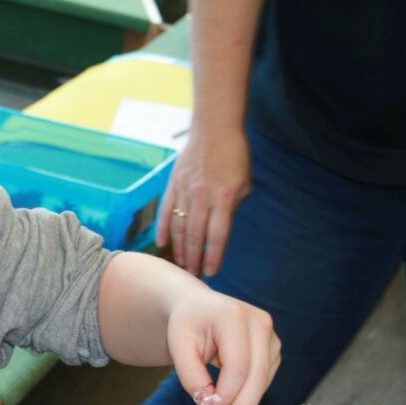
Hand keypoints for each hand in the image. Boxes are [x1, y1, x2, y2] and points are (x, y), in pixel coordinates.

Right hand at [156, 128, 251, 276]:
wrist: (214, 128)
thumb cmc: (234, 156)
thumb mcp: (243, 184)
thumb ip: (231, 207)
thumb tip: (219, 229)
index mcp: (223, 198)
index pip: (218, 234)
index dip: (214, 256)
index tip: (211, 272)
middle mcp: (202, 197)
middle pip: (195, 235)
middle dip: (193, 258)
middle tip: (192, 276)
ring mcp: (184, 192)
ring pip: (179, 226)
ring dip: (179, 248)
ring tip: (180, 265)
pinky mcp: (173, 185)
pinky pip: (165, 211)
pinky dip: (163, 228)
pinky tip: (163, 243)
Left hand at [166, 289, 279, 404]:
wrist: (197, 307)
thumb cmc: (186, 323)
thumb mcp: (178, 345)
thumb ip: (189, 373)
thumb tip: (206, 402)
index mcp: (234, 317)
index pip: (238, 367)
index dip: (226, 396)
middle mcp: (260, 324)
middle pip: (256, 378)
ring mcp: (271, 337)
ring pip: (262, 384)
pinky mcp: (272, 350)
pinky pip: (262, 382)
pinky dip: (245, 399)